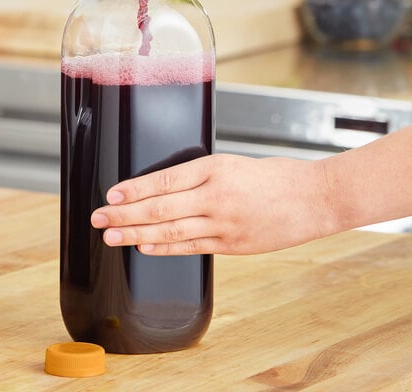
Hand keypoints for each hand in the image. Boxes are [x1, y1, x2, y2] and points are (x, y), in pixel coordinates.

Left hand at [90, 154, 337, 254]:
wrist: (315, 198)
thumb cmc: (274, 175)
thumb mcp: (231, 164)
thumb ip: (199, 176)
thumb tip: (161, 188)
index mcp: (214, 168)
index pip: (163, 180)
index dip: (133, 189)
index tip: (111, 194)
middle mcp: (215, 196)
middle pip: (159, 207)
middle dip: (124, 213)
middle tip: (98, 218)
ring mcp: (224, 223)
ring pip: (170, 230)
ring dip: (136, 233)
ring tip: (111, 235)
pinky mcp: (233, 245)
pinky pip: (192, 247)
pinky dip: (164, 248)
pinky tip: (144, 247)